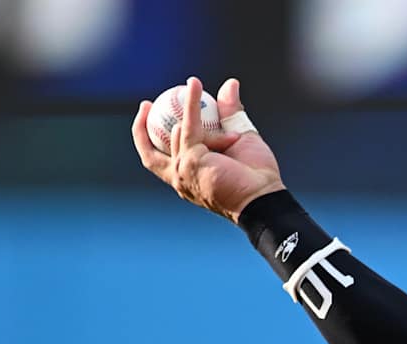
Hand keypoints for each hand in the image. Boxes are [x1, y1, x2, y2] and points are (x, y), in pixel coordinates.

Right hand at [132, 77, 284, 222]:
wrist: (264, 197)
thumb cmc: (256, 176)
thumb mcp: (241, 138)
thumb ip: (230, 113)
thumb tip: (231, 83)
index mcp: (187, 179)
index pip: (157, 160)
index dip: (147, 138)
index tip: (150, 114)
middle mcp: (179, 178)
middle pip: (155, 150)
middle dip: (142, 128)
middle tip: (147, 104)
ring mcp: (182, 170)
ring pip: (181, 133)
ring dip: (204, 122)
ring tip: (210, 107)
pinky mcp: (192, 159)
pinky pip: (190, 124)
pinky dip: (191, 102)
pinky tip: (194, 84)